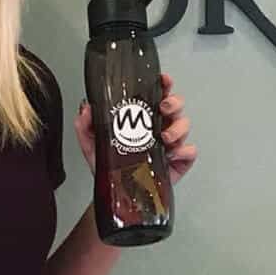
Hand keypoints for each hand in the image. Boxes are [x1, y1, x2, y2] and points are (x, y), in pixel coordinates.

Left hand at [72, 72, 197, 184]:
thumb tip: (86, 109)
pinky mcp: (179, 161)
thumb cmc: (110, 166)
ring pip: (184, 126)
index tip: (163, 80)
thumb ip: (85, 125)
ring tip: (165, 137)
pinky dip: (185, 151)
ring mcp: (171, 144)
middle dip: (173, 103)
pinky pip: (190, 151)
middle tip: (163, 108)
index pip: (157, 94)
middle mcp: (159, 127)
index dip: (164, 84)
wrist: (118, 194)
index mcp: (142, 118)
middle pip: (176, 106)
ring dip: (177, 128)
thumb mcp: (92, 144)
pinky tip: (173, 155)